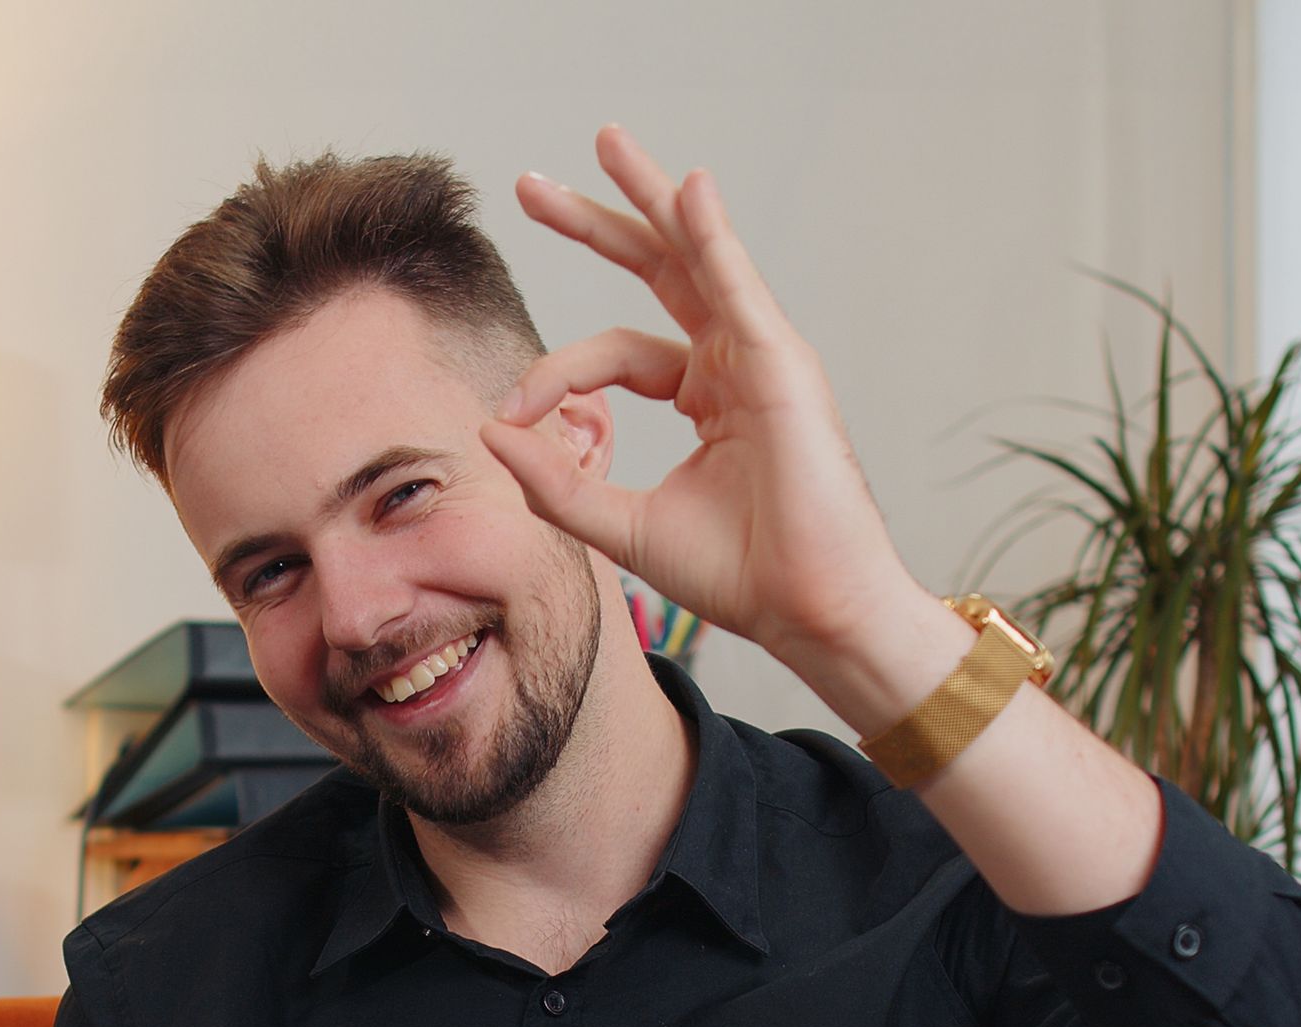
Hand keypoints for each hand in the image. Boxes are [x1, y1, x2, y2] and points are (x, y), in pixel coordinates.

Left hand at [479, 123, 919, 672]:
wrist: (808, 609)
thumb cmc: (741, 574)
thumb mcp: (623, 523)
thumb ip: (557, 481)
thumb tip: (492, 429)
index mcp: (706, 396)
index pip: (615, 356)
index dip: (555, 373)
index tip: (508, 411)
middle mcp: (734, 365)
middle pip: (658, 273)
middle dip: (595, 224)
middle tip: (530, 186)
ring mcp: (761, 358)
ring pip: (696, 258)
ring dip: (650, 198)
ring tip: (605, 143)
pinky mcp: (782, 366)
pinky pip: (737, 286)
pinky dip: (711, 237)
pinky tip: (687, 191)